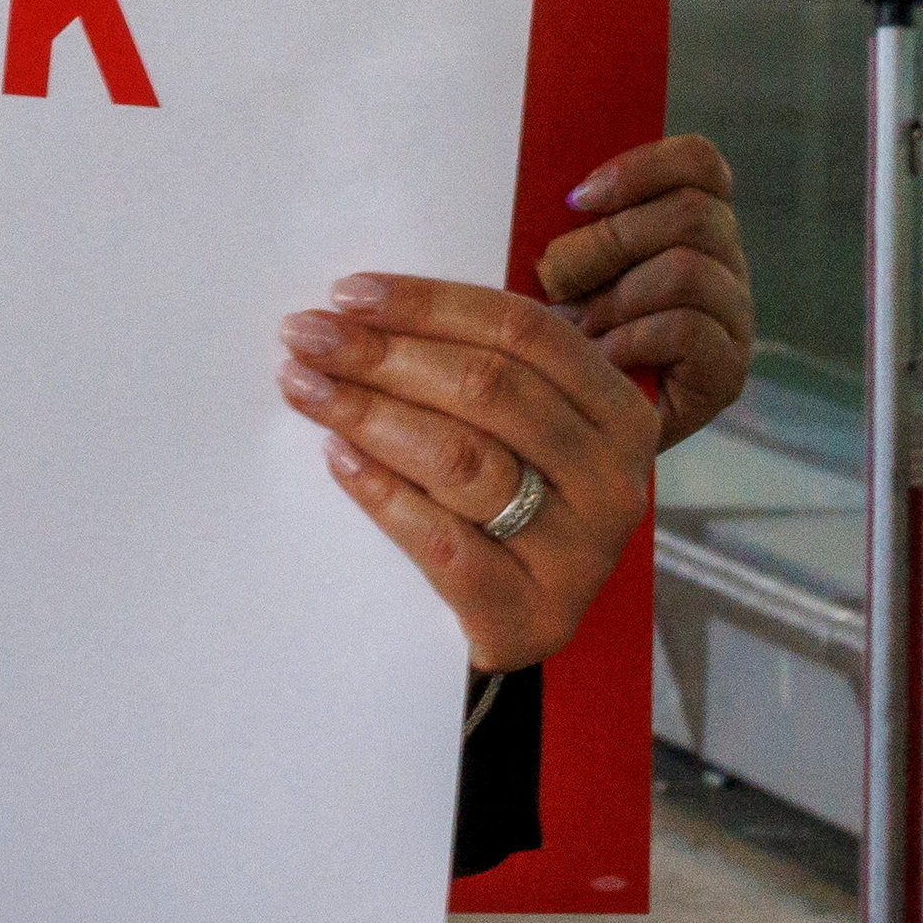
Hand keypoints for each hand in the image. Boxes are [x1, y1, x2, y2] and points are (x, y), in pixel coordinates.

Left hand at [282, 273, 657, 674]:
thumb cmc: (511, 503)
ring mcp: (579, 553)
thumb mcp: (523, 430)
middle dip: (382, 353)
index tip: (346, 293)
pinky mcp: (530, 614)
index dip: (430, 304)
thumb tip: (358, 311)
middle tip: (304, 336)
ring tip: (302, 386)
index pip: (523, 332)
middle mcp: (611, 479)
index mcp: (619, 413)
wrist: (522, 629)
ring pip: (461, 458)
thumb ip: (479, 368)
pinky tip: (336, 458)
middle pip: (487, 389)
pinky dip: (383, 493)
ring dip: (368, 412)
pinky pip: (443, 542)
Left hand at [532, 131, 752, 446]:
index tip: (575, 198)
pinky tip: (602, 359)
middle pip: (693, 213)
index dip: (646, 165)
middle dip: (609, 241)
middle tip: (555, 279)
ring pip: (691, 269)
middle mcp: (722, 267)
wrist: (554, 434)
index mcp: (686, 226)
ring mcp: (731, 321)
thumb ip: (561, 221)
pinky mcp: (726, 373)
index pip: (700, 165)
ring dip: (617, 295)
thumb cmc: (542, 337)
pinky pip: (691, 329)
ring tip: (579, 327)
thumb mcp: (546, 267)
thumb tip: (553, 187)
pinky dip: (633, 339)